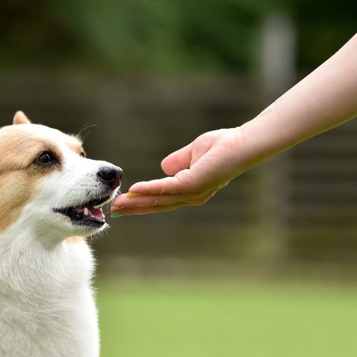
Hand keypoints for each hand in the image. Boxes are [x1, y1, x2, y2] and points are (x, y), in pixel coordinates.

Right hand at [110, 127, 252, 214]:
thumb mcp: (193, 154)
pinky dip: (149, 189)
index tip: (125, 203)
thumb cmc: (223, 146)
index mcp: (191, 191)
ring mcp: (192, 192)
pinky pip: (166, 188)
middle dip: (135, 208)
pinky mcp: (193, 184)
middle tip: (115, 211)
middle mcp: (191, 196)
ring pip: (159, 200)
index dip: (143, 203)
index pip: (163, 200)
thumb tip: (164, 167)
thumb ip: (178, 161)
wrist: (242, 144)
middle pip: (158, 205)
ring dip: (137, 203)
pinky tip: (134, 191)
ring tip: (119, 205)